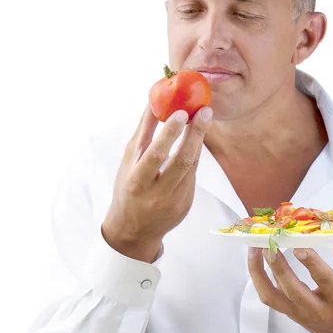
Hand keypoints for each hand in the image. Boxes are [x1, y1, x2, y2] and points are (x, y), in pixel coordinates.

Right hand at [102, 104, 212, 262]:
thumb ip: (142, 134)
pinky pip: (192, 175)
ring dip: (199, 141)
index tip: (181, 112)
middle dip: (195, 133)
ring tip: (204, 119)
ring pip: (190, 166)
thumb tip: (152, 102)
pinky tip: (196, 140)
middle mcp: (156, 193)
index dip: (170, 133)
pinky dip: (194, 156)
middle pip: (181, 161)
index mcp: (137, 181)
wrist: (134, 230)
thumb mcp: (128, 163)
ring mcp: (174, 201)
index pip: (156, 154)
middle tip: (204, 111)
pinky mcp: (185, 204)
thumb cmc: (127, 188)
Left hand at [248, 246, 332, 332]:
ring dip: (260, 272)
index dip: (312, 264)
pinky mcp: (289, 313)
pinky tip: (255, 258)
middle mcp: (317, 309)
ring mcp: (299, 313)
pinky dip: (258, 278)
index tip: (300, 247)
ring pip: (273, 296)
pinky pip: (269, 297)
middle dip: (279, 266)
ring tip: (255, 248)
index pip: (324, 281)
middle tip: (270, 244)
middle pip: (293, 290)